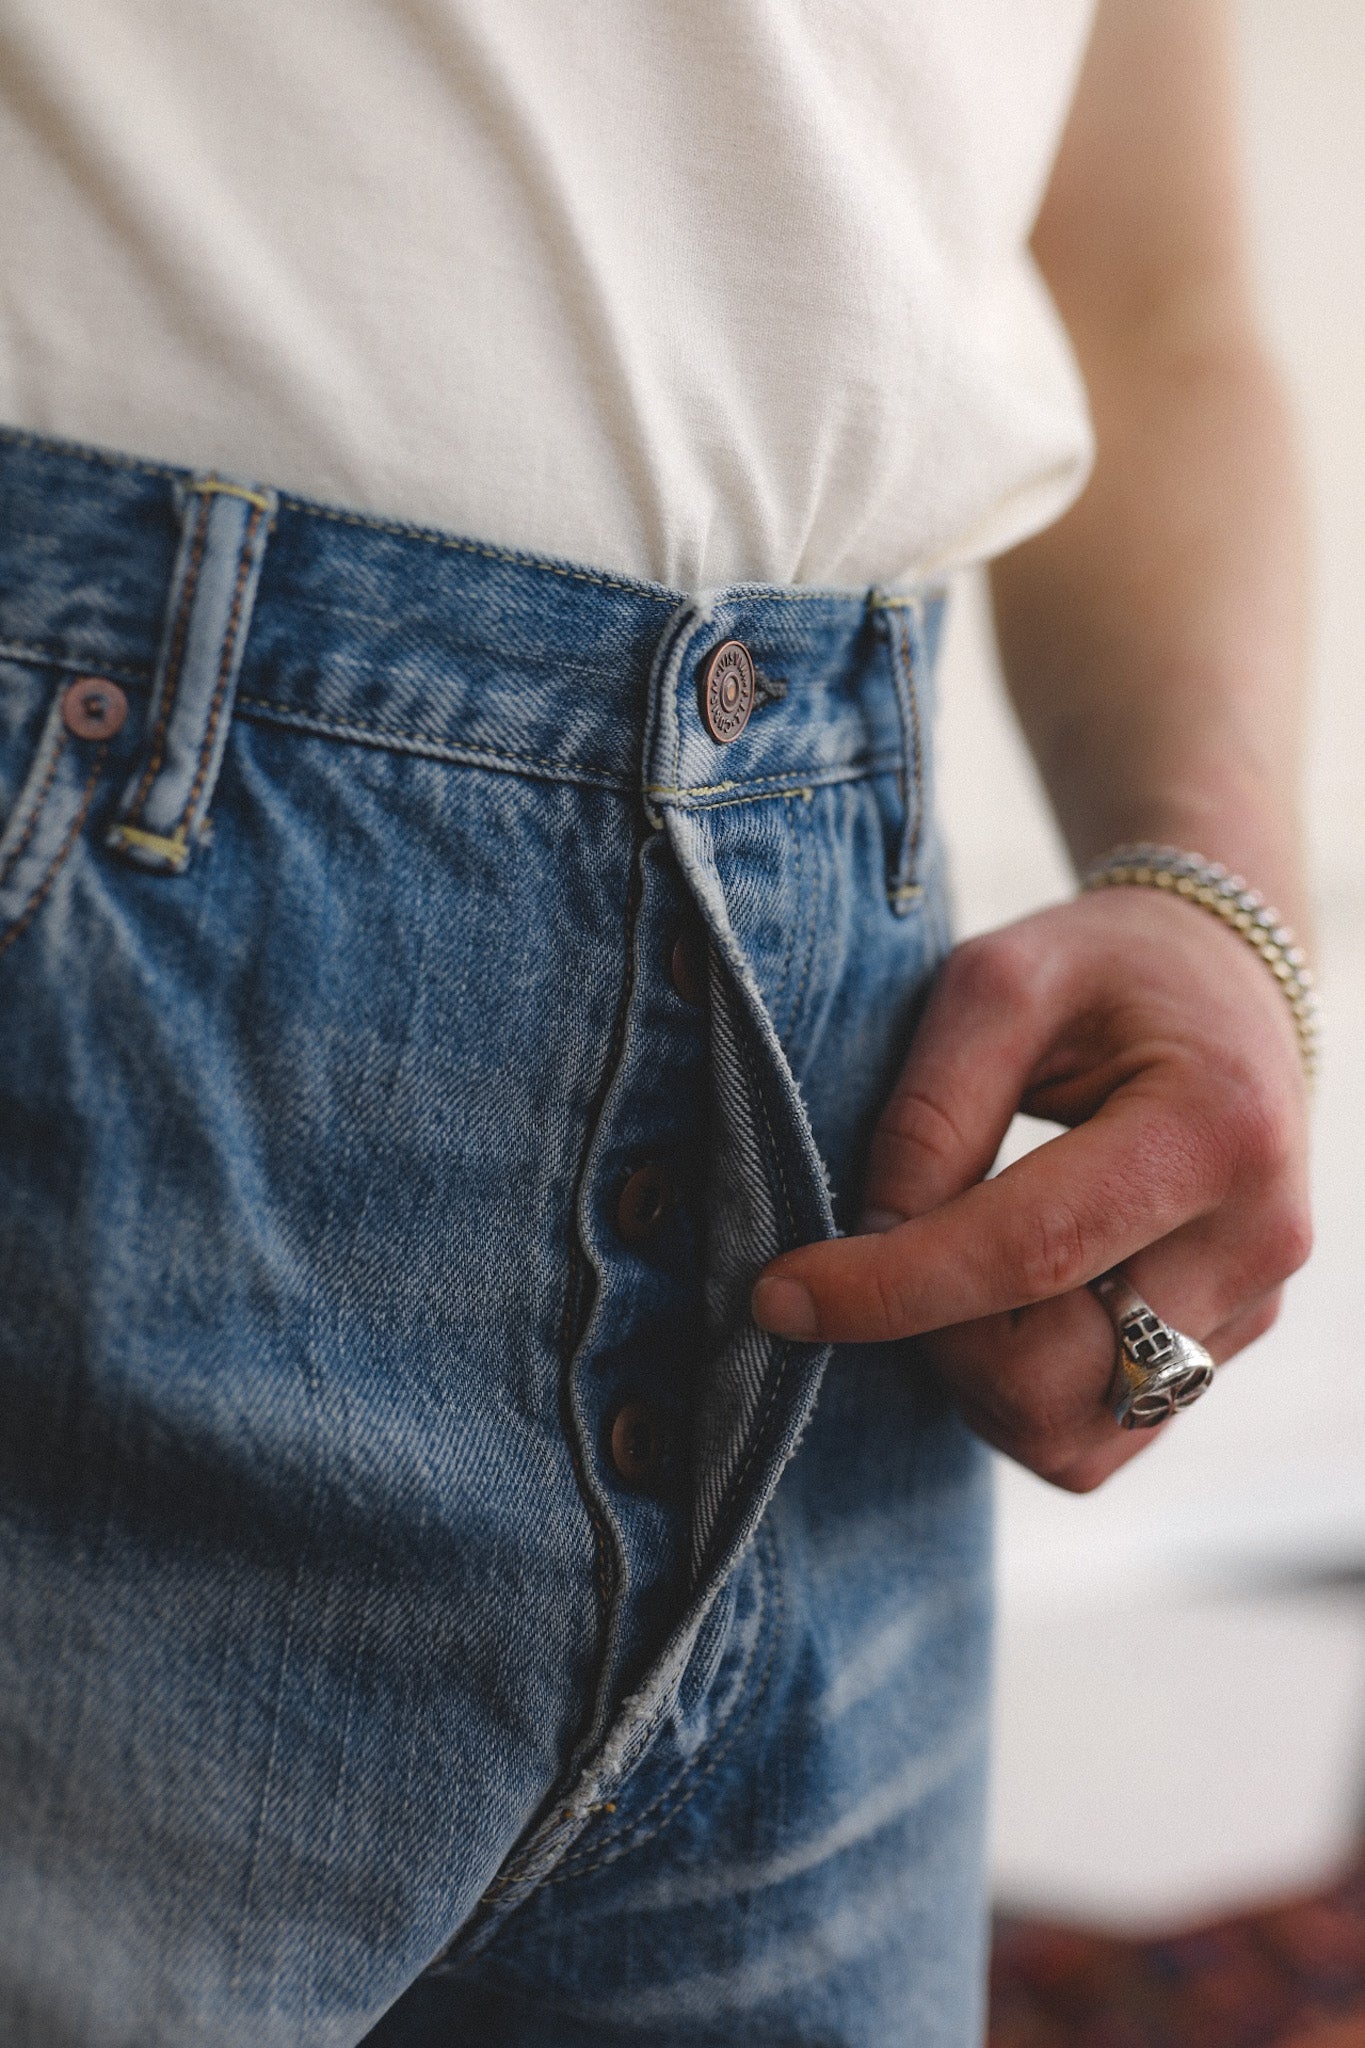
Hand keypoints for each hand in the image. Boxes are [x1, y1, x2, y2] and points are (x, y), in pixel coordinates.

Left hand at [751, 887, 1312, 1490]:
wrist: (1223, 979)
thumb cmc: (1101, 969)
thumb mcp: (997, 984)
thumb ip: (929, 1115)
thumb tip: (867, 1245)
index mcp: (1212, 1129)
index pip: (1031, 1252)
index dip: (889, 1288)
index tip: (779, 1292)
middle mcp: (1254, 1239)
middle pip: (1052, 1375)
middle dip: (930, 1335)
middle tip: (883, 1249)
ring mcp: (1251, 1308)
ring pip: (1070, 1432)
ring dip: (970, 1377)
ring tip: (942, 1273)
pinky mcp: (1225, 1348)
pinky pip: (1097, 1434)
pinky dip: (1017, 1393)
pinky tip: (994, 1306)